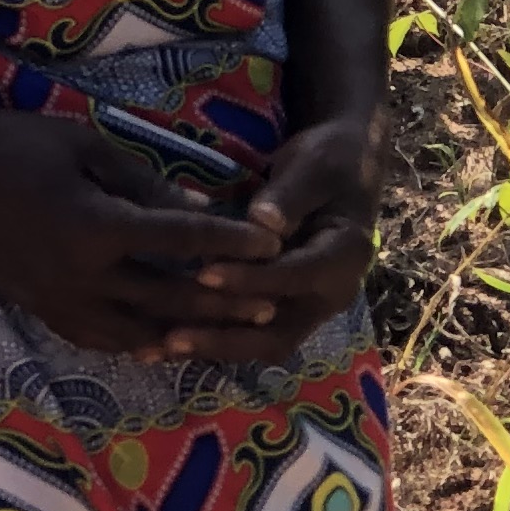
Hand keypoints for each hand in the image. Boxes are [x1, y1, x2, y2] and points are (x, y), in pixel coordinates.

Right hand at [0, 101, 283, 360]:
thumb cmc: (15, 143)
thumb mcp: (85, 145)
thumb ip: (143, 183)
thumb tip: (199, 211)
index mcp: (95, 225)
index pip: (181, 238)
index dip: (230, 241)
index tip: (270, 242)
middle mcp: (80, 273)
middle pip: (169, 296)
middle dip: (224, 300)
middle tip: (268, 299)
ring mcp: (57, 299)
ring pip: (137, 333)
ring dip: (186, 332)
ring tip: (225, 330)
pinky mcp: (39, 309)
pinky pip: (97, 338)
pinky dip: (136, 342)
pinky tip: (161, 339)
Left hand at [169, 115, 383, 365]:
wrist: (339, 172)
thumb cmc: (327, 162)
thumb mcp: (314, 165)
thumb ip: (291, 194)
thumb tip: (264, 222)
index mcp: (346, 257)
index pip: (297, 276)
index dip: (252, 278)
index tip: (205, 273)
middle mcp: (330, 294)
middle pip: (279, 331)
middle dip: (226, 337)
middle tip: (174, 337)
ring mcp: (307, 308)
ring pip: (262, 342)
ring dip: (215, 347)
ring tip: (163, 348)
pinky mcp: (284, 309)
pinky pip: (251, 334)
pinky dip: (214, 340)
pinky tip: (170, 343)